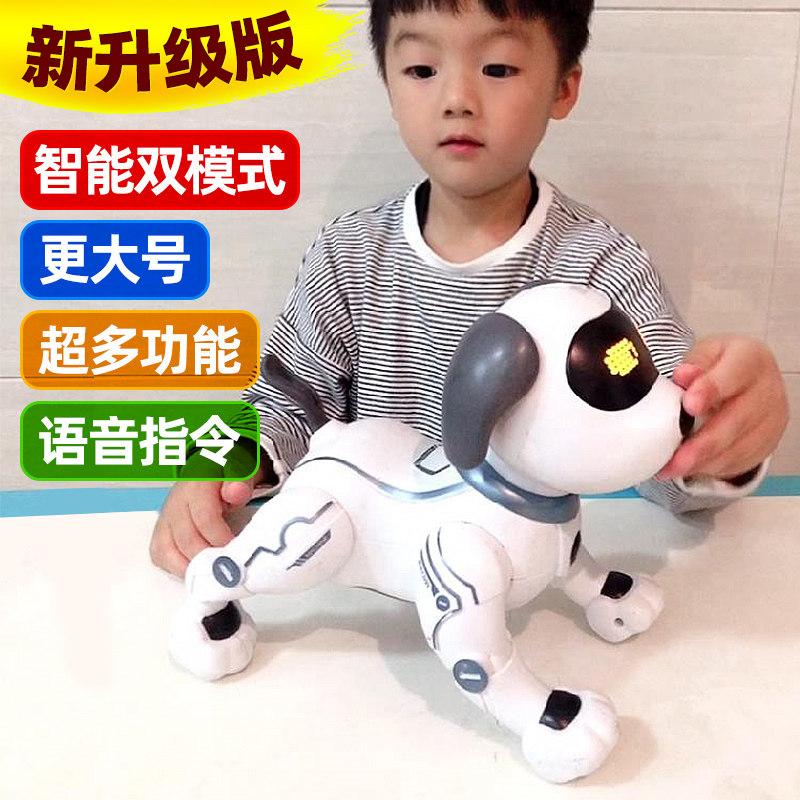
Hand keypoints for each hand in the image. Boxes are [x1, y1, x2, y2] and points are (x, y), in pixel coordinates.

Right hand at [150, 469, 263, 577]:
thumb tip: (235, 492)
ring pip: (167, 549)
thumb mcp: (242, 471)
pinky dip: (176, 567)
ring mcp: (166, 516)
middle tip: (227, 568)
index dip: (220, 538)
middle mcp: (176, 501)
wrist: (213, 469)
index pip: (204, 518)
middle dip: (208, 558)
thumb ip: (241, 482)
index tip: (236, 550)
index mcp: (197, 484)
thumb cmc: (229, 475)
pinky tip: (196, 570)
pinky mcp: (162, 530)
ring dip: (191, 567)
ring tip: (212, 573)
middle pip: (186, 538)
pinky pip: (159, 553)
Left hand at [658, 336, 787, 480]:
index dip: (711, 390)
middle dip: (703, 444)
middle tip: (674, 460)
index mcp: (750, 358)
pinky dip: (711, 467)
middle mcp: (768, 389)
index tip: (689, 406)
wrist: (744, 379)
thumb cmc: (718, 366)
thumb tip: (683, 376)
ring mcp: (772, 419)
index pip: (734, 374)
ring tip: (671, 468)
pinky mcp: (768, 442)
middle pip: (737, 420)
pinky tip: (689, 468)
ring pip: (739, 448)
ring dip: (703, 462)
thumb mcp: (704, 354)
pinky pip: (740, 461)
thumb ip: (694, 365)